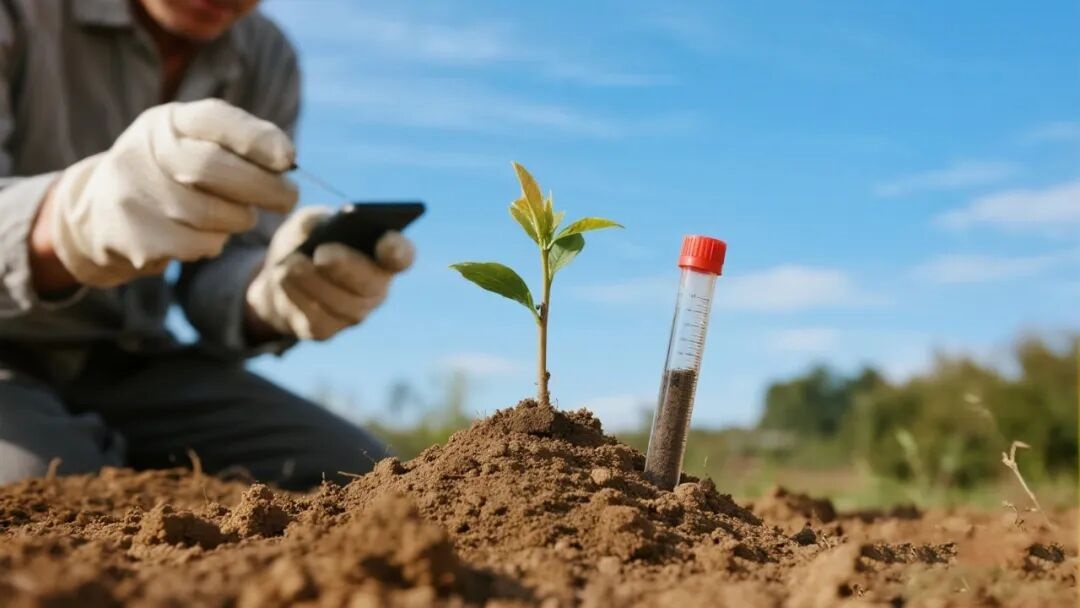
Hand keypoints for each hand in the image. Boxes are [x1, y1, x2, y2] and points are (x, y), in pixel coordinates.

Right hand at [48, 99, 298, 286]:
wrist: (97, 214)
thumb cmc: (168, 174)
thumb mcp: (191, 143)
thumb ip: (236, 143)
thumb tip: (286, 160)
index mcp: (167, 122)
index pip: (214, 120)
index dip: (255, 139)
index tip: (288, 159)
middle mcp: (144, 152)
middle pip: (215, 168)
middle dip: (264, 187)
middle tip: (288, 199)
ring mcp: (136, 195)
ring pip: (215, 214)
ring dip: (240, 218)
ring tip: (233, 214)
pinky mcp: (139, 237)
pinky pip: (202, 244)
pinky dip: (216, 242)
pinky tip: (202, 232)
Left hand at [245, 207, 414, 340]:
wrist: (280, 276)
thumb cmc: (306, 242)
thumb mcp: (309, 221)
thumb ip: (318, 220)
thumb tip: (320, 227)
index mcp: (380, 255)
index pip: (401, 256)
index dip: (398, 252)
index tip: (387, 243)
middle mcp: (375, 289)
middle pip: (370, 284)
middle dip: (346, 268)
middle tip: (322, 254)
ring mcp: (352, 314)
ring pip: (340, 304)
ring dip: (313, 282)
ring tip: (291, 264)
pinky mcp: (325, 330)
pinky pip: (315, 318)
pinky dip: (295, 296)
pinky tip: (282, 278)